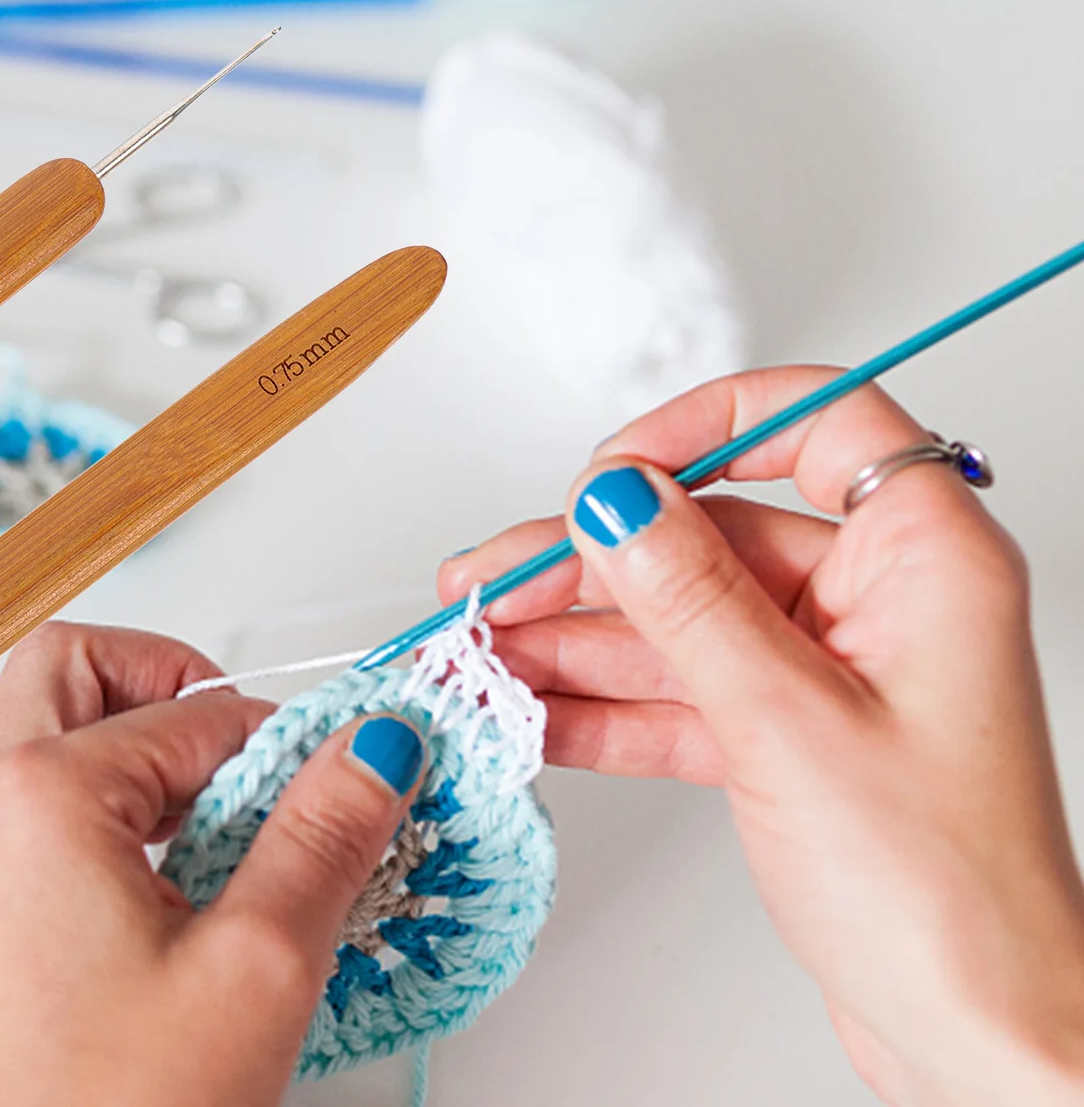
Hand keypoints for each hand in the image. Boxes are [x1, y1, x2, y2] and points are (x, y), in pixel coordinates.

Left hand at [0, 622, 426, 1106]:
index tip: (342, 779)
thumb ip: (324, 835)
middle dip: (169, 687)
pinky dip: (95, 808)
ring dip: (130, 746)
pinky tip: (164, 887)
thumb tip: (371, 748)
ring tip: (216, 827)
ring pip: (42, 734)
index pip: (191, 711)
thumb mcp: (256, 968)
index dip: (281, 741)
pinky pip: (24, 809)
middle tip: (244, 756)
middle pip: (75, 670)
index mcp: (40, 795)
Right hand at [439, 368, 1083, 1104]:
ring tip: (486, 644)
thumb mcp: (790, 723)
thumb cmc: (951, 903)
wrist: (981, 1048)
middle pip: (714, 532)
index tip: (616, 466)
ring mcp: (830, 670)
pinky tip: (535, 706)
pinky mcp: (792, 737)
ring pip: (682, 615)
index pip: (816, 424)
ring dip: (578, 636)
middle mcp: (879, 600)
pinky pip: (682, 691)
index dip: (705, 425)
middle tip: (501, 578)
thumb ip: (689, 598)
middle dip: (595, 560)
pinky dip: (607, 703)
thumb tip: (616, 500)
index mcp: (924, 557)